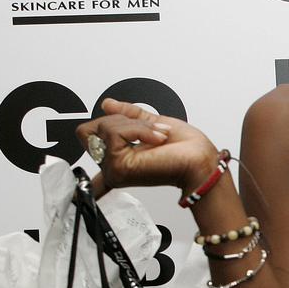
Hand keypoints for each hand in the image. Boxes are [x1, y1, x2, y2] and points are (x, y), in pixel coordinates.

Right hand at [76, 98, 219, 195]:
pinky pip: (115, 132)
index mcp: (119, 159)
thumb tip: (108, 104)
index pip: (90, 162)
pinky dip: (139, 129)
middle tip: (148, 131)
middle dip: (122, 120)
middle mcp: (112, 166)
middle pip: (90, 129)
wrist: (200, 159)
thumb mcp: (152, 123)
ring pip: (105, 127)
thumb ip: (128, 114)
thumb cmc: (187, 148)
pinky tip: (155, 140)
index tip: (92, 183)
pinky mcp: (117, 166)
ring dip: (137, 125)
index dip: (88, 172)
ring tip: (156, 136)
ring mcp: (112, 168)